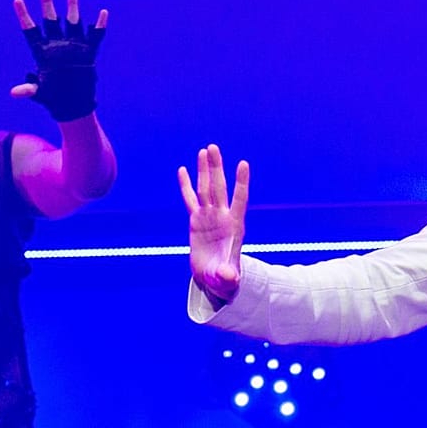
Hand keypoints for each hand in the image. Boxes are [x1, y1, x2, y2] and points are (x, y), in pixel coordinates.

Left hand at [11, 0, 108, 121]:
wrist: (72, 104)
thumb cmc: (53, 98)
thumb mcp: (40, 93)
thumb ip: (29, 89)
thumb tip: (15, 93)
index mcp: (42, 52)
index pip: (31, 30)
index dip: (24, 16)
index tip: (18, 0)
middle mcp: (57, 45)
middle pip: (51, 19)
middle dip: (47, 2)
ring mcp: (73, 46)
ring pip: (72, 21)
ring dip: (72, 4)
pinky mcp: (88, 53)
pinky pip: (96, 37)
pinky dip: (99, 26)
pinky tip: (103, 13)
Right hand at [178, 144, 249, 304]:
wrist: (215, 278)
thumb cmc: (225, 279)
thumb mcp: (227, 279)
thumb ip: (229, 276)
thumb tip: (230, 278)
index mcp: (234, 226)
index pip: (239, 199)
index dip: (241, 182)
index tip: (243, 164)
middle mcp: (222, 217)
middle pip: (219, 188)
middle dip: (217, 168)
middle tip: (213, 147)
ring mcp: (209, 216)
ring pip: (205, 189)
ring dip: (205, 170)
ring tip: (205, 151)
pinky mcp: (196, 220)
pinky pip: (190, 199)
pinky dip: (186, 185)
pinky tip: (183, 169)